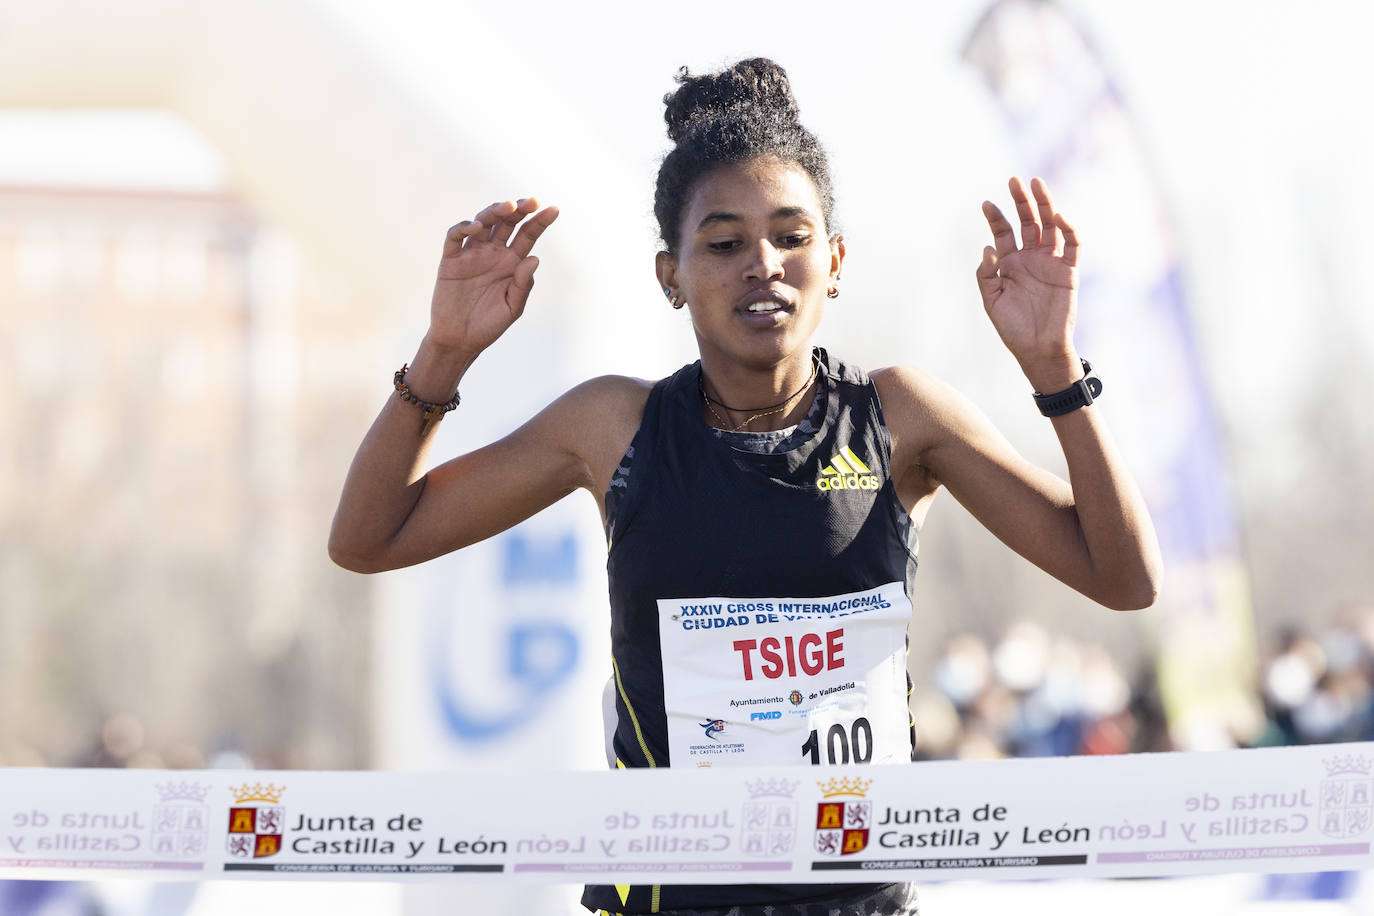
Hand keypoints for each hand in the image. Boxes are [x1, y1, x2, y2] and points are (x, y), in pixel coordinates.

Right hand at [428, 197, 558, 357]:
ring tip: (508, 206)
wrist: (461, 340)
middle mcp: (493, 253)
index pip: (527, 235)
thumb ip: (523, 285)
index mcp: (511, 262)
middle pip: (507, 223)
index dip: (540, 222)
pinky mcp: (450, 260)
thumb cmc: (489, 324)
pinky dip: (463, 228)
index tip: (554, 210)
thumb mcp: (513, 308)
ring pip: (483, 223)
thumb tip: (534, 258)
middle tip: (530, 202)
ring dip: (494, 211)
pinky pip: (455, 237)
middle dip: (519, 209)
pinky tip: (476, 226)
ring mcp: (472, 254)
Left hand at [976, 177, 1080, 389]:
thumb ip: (986, 275)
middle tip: (1013, 180)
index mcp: (1010, 263)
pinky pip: (1072, 245)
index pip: (1004, 232)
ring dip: (1045, 205)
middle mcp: (1031, 258)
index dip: (996, 217)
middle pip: (1027, 222)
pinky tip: (1059, 215)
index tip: (986, 203)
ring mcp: (1051, 262)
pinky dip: (1068, 229)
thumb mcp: (992, 301)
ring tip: (1036, 184)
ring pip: (1050, 226)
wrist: (1038, 350)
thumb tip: (988, 246)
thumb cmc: (1013, 328)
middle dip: (1021, 201)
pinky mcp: (1069, 271)